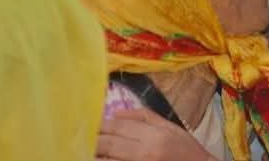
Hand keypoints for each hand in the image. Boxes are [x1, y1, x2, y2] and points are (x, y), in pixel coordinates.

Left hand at [96, 108, 214, 160]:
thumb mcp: (171, 128)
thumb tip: (116, 113)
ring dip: (94, 155)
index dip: (100, 126)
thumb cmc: (187, 150)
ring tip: (85, 150)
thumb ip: (144, 117)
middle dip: (93, 141)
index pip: (118, 127)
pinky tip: (101, 159)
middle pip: (108, 144)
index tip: (89, 125)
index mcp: (153, 135)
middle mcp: (144, 152)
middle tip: (81, 138)